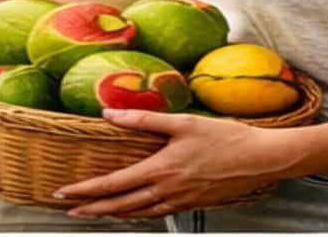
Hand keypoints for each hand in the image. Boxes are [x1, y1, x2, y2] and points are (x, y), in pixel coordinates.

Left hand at [52, 109, 301, 218]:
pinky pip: (158, 213)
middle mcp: (167, 191)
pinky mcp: (193, 204)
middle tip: (69, 209)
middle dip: (92, 208)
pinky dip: (139, 214)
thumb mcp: (182, 122)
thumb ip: (143, 119)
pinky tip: (133, 211)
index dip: (86, 190)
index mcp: (161, 170)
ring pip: (138, 213)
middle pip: (121, 205)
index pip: (113, 184)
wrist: (263, 160)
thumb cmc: (226, 138)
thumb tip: (108, 112)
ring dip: (113, 214)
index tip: (65, 192)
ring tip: (93, 213)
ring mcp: (181, 201)